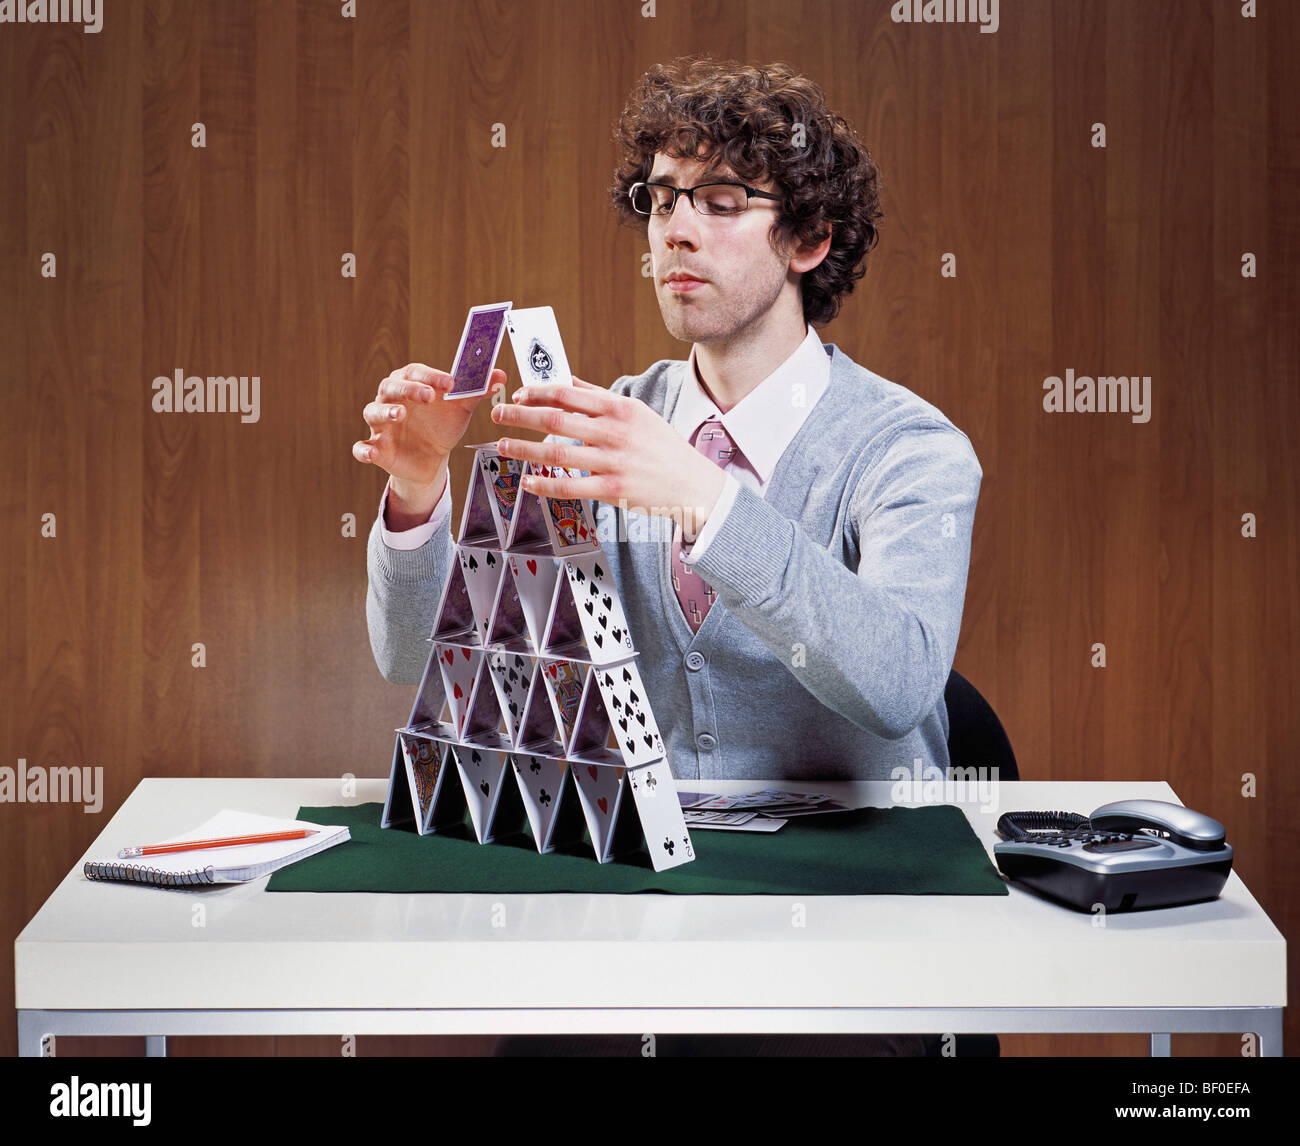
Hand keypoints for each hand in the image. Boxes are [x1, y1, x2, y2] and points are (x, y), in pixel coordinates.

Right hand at [354, 362, 505, 491]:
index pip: (416, 372)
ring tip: (399, 414)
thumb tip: (500, 375)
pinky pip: (362, 447)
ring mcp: (382, 424)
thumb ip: (477, 392)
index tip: (450, 382)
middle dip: (408, 389)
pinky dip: (363, 450)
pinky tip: (371, 453)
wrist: (433, 459)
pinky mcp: (377, 448)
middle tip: (428, 396)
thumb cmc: (441, 426)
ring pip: (372, 412)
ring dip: (384, 411)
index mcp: (411, 384)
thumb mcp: (461, 409)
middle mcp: (391, 400)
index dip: (431, 375)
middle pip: (390, 387)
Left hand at [489, 376, 729, 538]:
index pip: (568, 394)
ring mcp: (612, 462)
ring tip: (502, 446)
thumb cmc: (661, 446)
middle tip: (497, 414)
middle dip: (520, 416)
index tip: (517, 395)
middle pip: (555, 420)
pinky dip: (544, 484)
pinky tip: (527, 481)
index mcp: (618, 408)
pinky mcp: (612, 490)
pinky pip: (570, 487)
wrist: (691, 482)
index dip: (537, 393)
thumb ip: (600, 397)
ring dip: (524, 449)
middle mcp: (614, 432)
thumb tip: (568, 380)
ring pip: (556, 454)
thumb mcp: (637, 413)